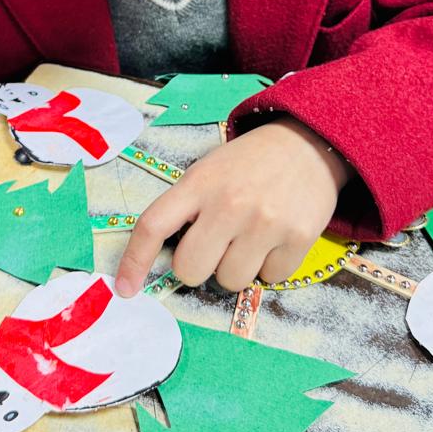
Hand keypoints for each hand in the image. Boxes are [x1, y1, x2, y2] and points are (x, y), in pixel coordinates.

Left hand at [115, 119, 350, 296]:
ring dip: (236, 268)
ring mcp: (266, 222)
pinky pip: (271, 280)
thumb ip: (187, 208)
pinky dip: (271, 266)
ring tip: (250, 237)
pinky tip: (276, 238)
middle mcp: (230, 203)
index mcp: (199, 183)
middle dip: (199, 266)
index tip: (124, 289)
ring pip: (230, 281)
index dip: (134, 261)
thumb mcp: (209, 171)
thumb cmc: (249, 163)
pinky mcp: (299, 237)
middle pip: (191, 269)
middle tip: (215, 245)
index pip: (154, 225)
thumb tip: (167, 259)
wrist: (308, 142)